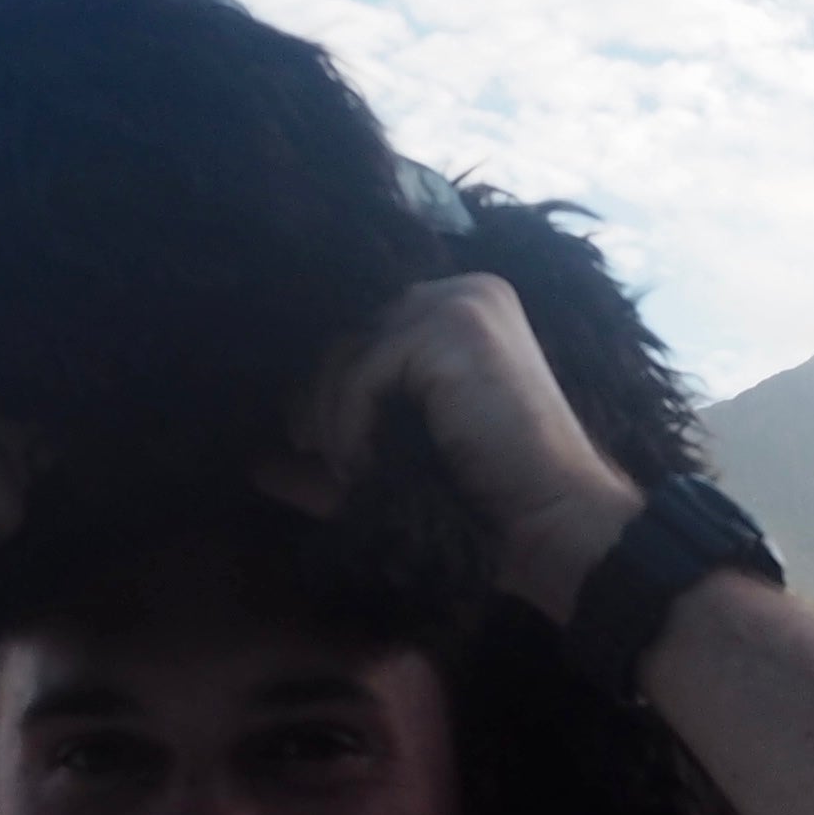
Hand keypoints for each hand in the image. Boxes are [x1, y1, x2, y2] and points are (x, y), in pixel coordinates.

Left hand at [261, 276, 641, 625]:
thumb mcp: (399, 467)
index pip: (363, 325)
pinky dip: (351, 425)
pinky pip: (362, 371)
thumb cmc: (492, 503)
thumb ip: (333, 457)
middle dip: (319, 396)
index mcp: (464, 307)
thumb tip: (253, 465)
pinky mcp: (454, 328)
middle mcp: (464, 289)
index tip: (315, 442)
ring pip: (347, 349)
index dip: (328, 381)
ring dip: (333, 417)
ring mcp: (462, 302)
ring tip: (354, 470)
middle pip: (346, 329)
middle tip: (320, 458)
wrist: (560, 525)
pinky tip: (370, 466)